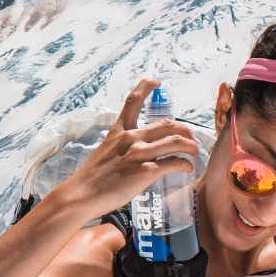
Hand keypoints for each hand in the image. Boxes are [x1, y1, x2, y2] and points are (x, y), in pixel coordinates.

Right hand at [55, 78, 201, 221]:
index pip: (132, 102)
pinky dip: (185, 164)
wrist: (80, 196)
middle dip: (185, 130)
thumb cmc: (90, 179)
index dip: (145, 87)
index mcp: (118, 132)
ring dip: (191, 146)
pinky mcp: (145, 171)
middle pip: (167, 124)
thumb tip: (132, 152)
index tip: (155, 81)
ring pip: (176, 141)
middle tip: (191, 138)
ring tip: (195, 152)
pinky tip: (188, 168)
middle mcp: (130, 138)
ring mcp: (138, 154)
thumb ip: (120, 147)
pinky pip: (173, 162)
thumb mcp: (104, 153)